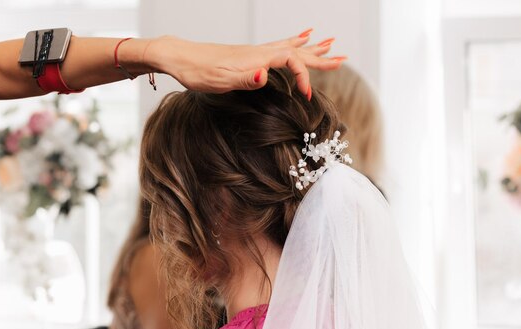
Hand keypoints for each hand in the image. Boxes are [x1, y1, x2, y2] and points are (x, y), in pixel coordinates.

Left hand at [147, 30, 345, 97]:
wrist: (179, 56)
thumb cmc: (197, 71)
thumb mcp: (220, 80)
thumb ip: (245, 78)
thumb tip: (266, 75)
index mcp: (256, 59)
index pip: (291, 61)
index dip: (303, 77)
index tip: (307, 96)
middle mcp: (258, 52)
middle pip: (296, 52)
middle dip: (320, 57)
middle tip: (342, 57)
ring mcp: (253, 52)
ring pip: (289, 47)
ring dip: (310, 48)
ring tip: (327, 43)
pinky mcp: (247, 55)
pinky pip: (277, 47)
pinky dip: (291, 44)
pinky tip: (295, 40)